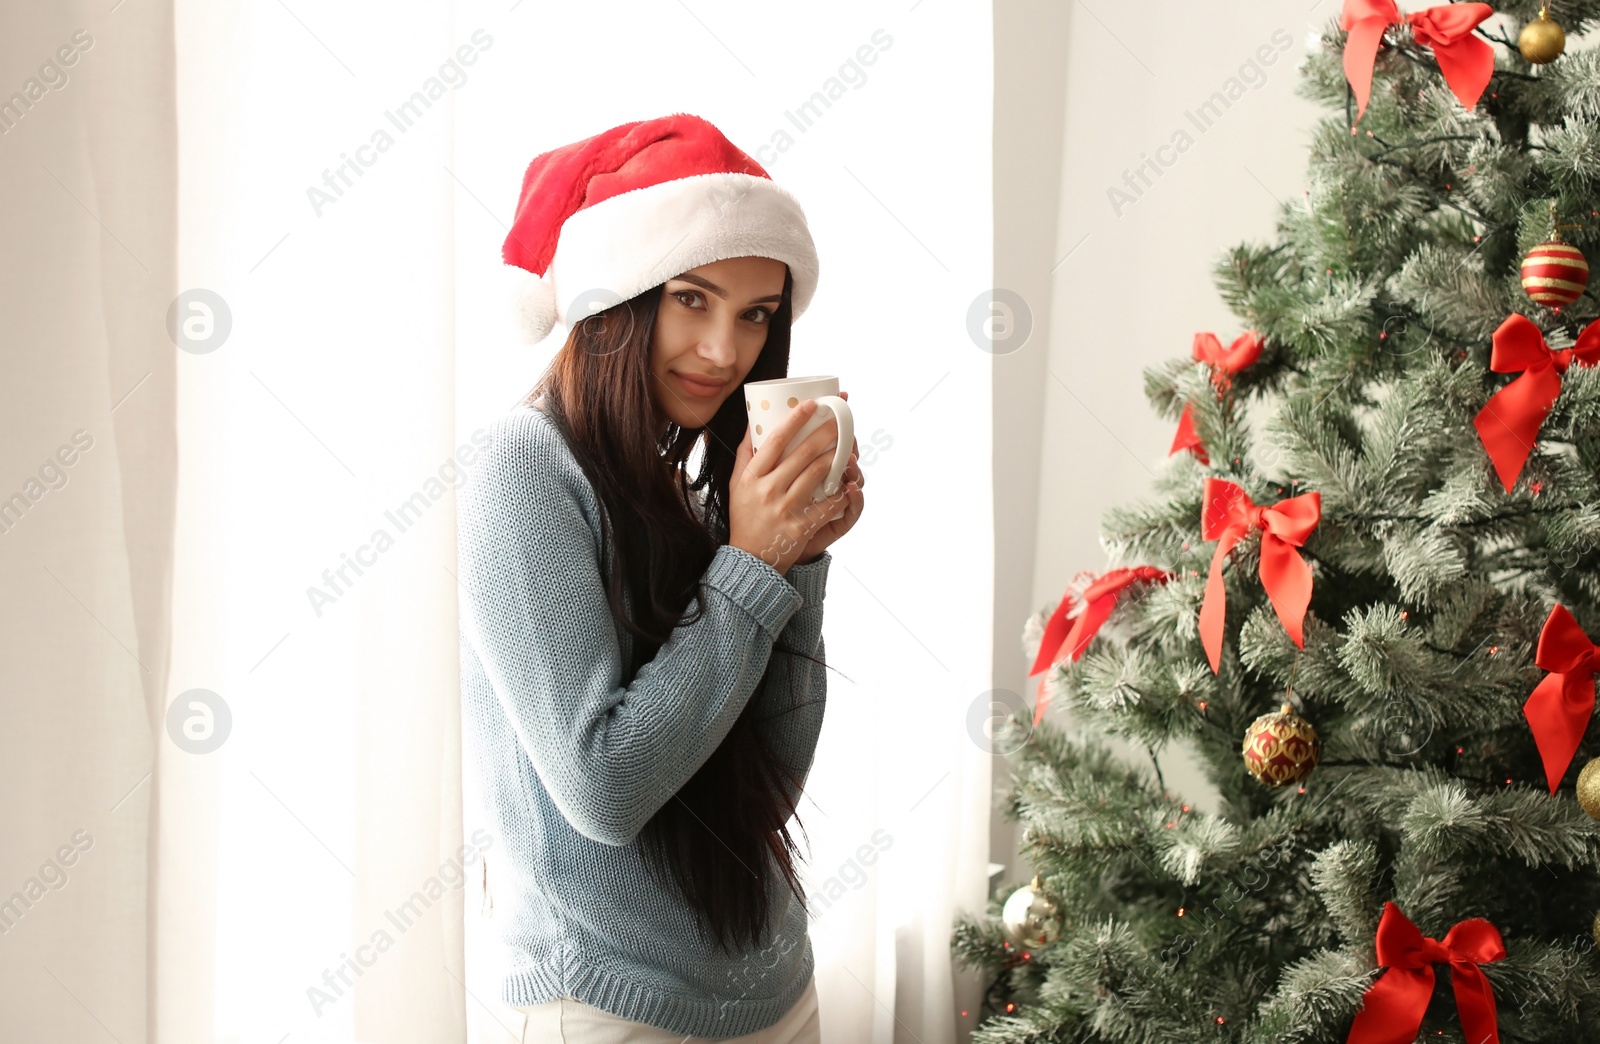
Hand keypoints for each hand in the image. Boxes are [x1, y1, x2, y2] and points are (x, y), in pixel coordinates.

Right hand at [728, 398, 857, 574]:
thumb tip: (752, 420)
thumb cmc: (745, 515)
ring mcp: (785, 508)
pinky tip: (849, 481)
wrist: (750, 558)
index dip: (794, 420)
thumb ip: (745, 453)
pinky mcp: (801, 526)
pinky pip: (827, 503)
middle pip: (802, 453)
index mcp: (752, 476)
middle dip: (825, 432)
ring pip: (817, 474)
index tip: (812, 404)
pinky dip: (840, 491)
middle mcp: (768, 490)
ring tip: (847, 444)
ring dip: (836, 456)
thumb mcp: (736, 483)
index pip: (774, 440)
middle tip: (840, 418)